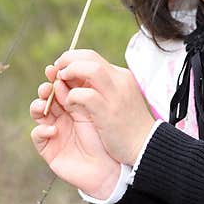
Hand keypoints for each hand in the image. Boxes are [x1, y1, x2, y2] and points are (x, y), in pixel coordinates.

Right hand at [30, 65, 121, 199]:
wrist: (115, 169)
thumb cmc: (112, 139)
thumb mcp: (101, 111)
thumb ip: (84, 94)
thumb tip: (64, 78)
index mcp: (77, 102)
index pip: (62, 83)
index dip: (58, 75)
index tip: (57, 68)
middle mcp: (64, 114)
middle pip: (47, 95)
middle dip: (45, 87)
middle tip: (48, 84)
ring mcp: (55, 130)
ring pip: (38, 112)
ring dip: (37, 105)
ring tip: (44, 105)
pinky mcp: (50, 148)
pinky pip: (37, 136)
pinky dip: (41, 130)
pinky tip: (53, 130)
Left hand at [53, 49, 155, 165]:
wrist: (147, 147)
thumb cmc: (128, 126)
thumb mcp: (116, 100)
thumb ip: (98, 88)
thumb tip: (74, 80)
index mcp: (120, 77)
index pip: (92, 57)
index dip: (72, 59)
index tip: (61, 69)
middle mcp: (119, 81)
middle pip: (89, 57)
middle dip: (67, 60)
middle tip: (56, 72)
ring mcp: (115, 95)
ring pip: (90, 69)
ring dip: (70, 72)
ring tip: (59, 82)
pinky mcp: (109, 112)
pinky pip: (86, 95)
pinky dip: (73, 96)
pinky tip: (69, 104)